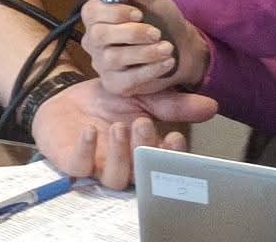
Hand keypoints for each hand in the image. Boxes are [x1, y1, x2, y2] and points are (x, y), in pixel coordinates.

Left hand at [30, 78, 216, 188]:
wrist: (64, 97)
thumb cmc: (107, 102)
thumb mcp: (142, 97)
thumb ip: (172, 104)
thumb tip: (211, 106)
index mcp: (144, 151)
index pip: (164, 162)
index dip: (170, 155)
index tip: (174, 136)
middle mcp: (124, 164)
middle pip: (142, 173)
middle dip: (145, 150)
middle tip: (142, 123)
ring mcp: (98, 166)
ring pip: (115, 178)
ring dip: (120, 154)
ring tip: (119, 126)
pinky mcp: (71, 161)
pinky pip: (80, 166)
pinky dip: (86, 150)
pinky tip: (89, 132)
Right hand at [82, 0, 210, 94]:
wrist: (183, 47)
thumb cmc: (162, 19)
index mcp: (98, 16)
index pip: (90, 12)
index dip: (114, 13)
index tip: (138, 14)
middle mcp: (94, 41)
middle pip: (99, 36)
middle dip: (132, 33)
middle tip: (156, 33)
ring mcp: (103, 65)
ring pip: (113, 58)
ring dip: (145, 52)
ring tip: (167, 48)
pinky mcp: (116, 85)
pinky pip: (127, 79)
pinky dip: (151, 69)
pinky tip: (166, 62)